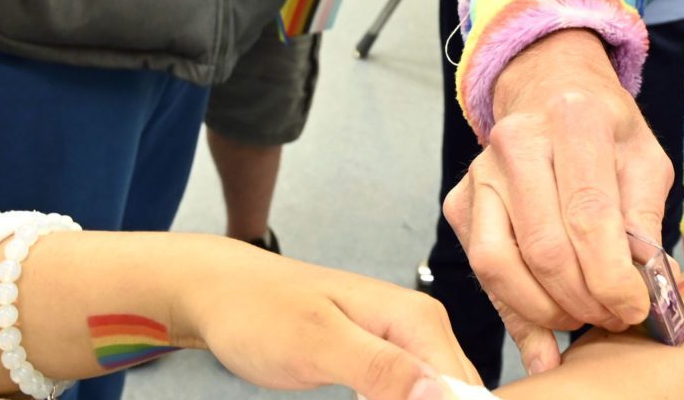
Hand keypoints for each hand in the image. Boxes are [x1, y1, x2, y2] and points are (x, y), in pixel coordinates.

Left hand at [174, 247, 480, 398]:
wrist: (223, 293)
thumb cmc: (261, 312)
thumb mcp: (318, 344)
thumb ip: (381, 369)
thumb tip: (440, 395)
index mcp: (417, 319)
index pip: (460, 389)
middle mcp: (421, 327)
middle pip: (455, 395)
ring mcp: (403, 343)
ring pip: (435, 397)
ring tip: (358, 399)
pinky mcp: (383, 360)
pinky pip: (410, 397)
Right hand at [443, 29, 673, 373]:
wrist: (550, 91)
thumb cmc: (605, 131)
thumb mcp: (645, 160)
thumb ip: (646, 222)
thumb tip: (650, 292)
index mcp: (574, 120)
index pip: (589, 215)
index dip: (612, 277)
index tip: (636, 309)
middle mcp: (517, 142)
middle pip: (544, 248)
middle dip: (583, 300)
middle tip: (614, 319)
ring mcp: (480, 172)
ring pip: (499, 266)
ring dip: (545, 311)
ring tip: (582, 318)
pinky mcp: (459, 202)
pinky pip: (483, 272)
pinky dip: (516, 313)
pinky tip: (547, 333)